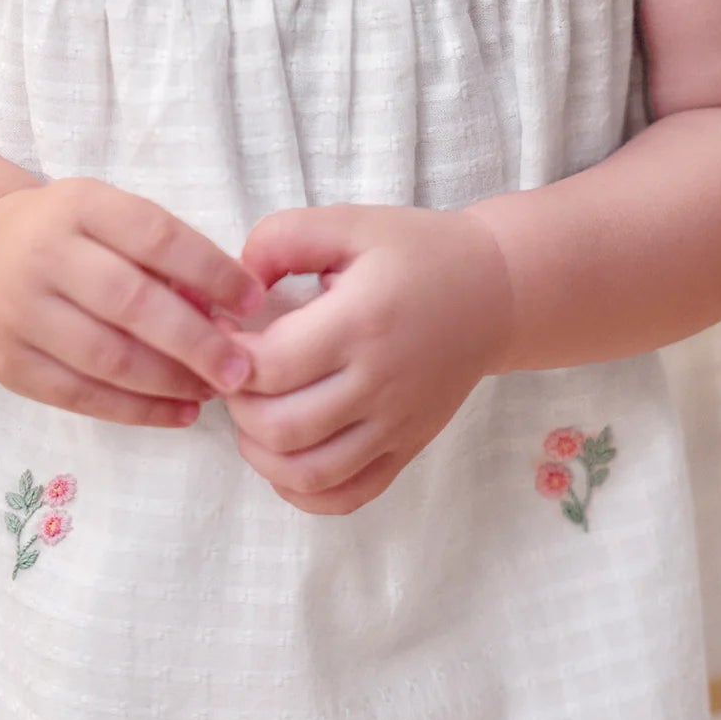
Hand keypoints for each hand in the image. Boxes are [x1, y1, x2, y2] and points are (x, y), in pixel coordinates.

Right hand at [0, 178, 265, 426]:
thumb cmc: (67, 237)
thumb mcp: (107, 219)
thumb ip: (163, 256)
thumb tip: (227, 314)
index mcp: (79, 206)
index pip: (155, 236)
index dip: (211, 271)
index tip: (254, 302)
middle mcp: (42, 255)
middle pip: (131, 303)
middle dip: (196, 341)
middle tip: (242, 369)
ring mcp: (19, 312)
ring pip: (107, 358)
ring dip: (172, 381)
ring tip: (214, 391)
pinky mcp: (8, 364)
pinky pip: (82, 396)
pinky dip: (138, 411)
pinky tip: (181, 414)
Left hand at [223, 204, 512, 513]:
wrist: (495, 292)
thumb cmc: (416, 254)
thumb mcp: (350, 223)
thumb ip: (281, 238)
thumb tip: (234, 282)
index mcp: (360, 322)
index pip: (268, 366)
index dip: (227, 356)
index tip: (225, 335)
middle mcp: (379, 382)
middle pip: (280, 426)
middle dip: (237, 406)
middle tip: (237, 376)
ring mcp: (396, 424)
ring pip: (308, 473)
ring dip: (260, 454)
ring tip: (254, 417)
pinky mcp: (407, 448)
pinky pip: (346, 496)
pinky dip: (302, 491)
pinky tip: (285, 457)